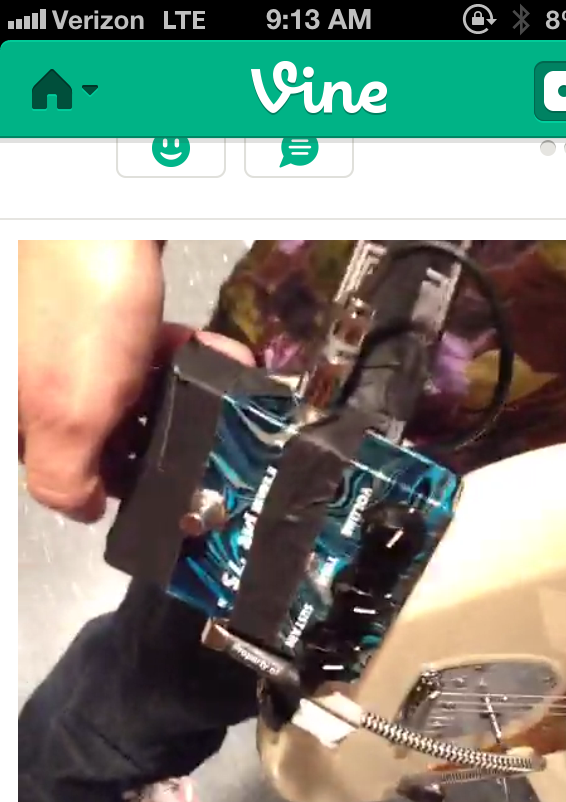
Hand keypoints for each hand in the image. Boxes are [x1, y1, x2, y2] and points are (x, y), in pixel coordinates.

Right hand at [19, 240, 253, 520]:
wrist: (99, 204)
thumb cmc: (78, 298)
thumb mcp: (68, 416)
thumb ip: (66, 478)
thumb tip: (81, 511)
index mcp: (18, 413)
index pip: (62, 472)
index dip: (114, 481)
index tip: (162, 478)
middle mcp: (33, 378)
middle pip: (102, 431)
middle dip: (157, 433)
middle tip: (200, 436)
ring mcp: (66, 339)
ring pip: (131, 388)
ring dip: (182, 393)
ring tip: (222, 392)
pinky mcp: (100, 307)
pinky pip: (147, 345)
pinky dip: (186, 354)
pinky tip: (221, 356)